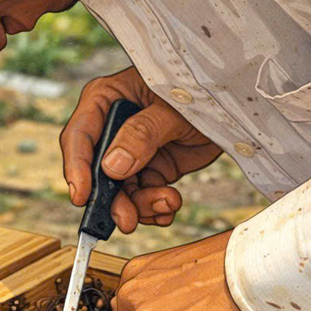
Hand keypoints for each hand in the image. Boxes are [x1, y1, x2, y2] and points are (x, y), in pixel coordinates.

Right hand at [61, 67, 221, 232]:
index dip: (76, 167)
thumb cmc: (200, 90)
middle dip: (114, 199)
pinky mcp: (152, 167)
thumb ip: (142, 134)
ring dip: (141, 205)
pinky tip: (169, 206)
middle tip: (127, 220)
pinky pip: (144, 196)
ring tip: (167, 203)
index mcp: (107, 99)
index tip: (82, 197)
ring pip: (122, 190)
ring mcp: (132, 151)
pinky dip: (155, 207)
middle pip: (98, 172)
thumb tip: (111, 167)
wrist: (233, 105)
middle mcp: (114, 127)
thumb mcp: (172, 108)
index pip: (80, 135)